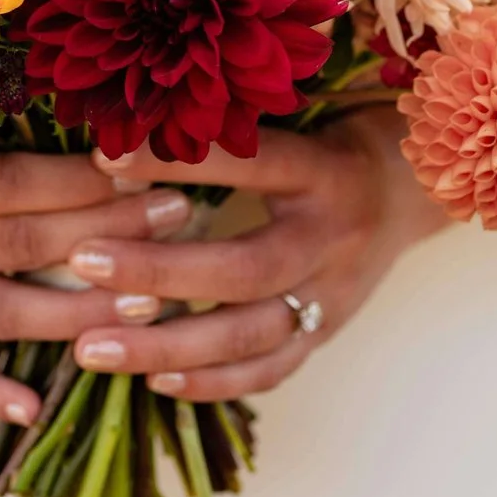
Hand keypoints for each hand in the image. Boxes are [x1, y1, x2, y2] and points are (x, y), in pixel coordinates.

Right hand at [0, 127, 198, 424]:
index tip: (147, 168)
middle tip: (175, 216)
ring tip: (149, 305)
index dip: (79, 181)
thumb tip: (108, 108)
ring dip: (78, 311)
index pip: (10, 184)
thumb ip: (8, 102)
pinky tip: (34, 409)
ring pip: (4, 309)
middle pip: (19, 243)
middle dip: (104, 232)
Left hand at [62, 107, 448, 401]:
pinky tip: (153, 379)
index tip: (102, 157)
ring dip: (165, 346)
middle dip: (158, 270)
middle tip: (83, 260)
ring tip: (89, 348)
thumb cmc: (331, 143)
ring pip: (248, 336)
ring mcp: (332, 296)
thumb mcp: (302, 118)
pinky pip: (268, 371)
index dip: (178, 161)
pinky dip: (210, 381)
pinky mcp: (325, 334)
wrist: (413, 193)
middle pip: (244, 269)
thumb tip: (139, 114)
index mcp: (325, 172)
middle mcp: (331, 240)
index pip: (250, 163)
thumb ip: (234, 126)